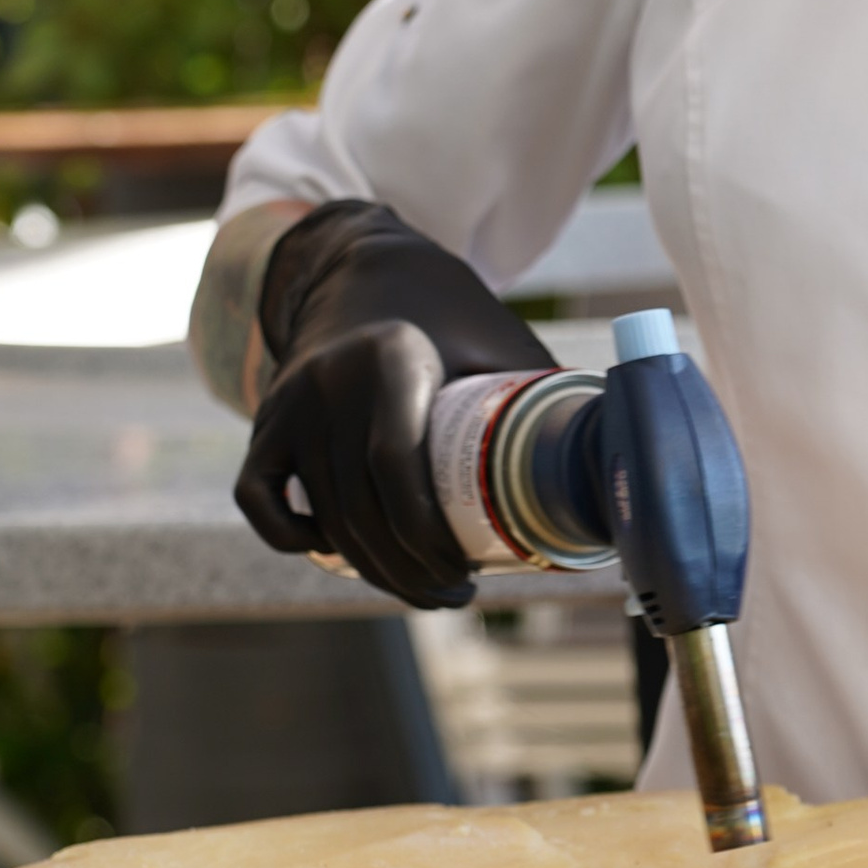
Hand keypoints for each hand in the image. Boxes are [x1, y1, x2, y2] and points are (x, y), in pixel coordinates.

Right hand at [232, 201, 551, 608]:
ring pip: (321, 516)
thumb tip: (608, 465)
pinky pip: (259, 499)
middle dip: (407, 570)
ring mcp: (288, 401)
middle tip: (453, 595)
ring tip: (420, 588)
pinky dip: (292, 538)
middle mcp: (329, 377)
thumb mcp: (499, 341)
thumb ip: (542, 393)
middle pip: (361, 508)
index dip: (430, 537)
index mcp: (392, 354)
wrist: (367, 273)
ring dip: (369, 570)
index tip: (469, 572)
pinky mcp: (263, 423)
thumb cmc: (451, 320)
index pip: (398, 468)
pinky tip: (336, 556)